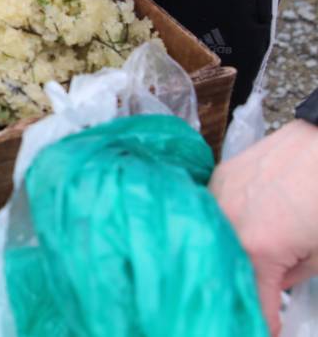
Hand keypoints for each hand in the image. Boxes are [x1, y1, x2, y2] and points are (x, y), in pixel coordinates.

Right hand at [210, 120, 317, 334]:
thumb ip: (287, 278)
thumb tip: (268, 285)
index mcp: (257, 249)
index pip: (252, 304)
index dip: (261, 325)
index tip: (264, 331)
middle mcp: (226, 223)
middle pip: (221, 270)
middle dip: (236, 288)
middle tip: (249, 299)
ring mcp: (216, 196)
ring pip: (210, 238)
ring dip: (222, 252)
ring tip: (241, 258)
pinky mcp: (217, 176)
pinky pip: (211, 209)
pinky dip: (221, 222)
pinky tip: (237, 225)